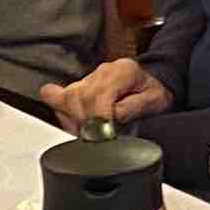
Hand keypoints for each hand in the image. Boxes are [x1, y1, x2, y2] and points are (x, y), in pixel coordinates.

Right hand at [39, 55, 173, 127]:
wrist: (150, 86)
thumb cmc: (154, 94)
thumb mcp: (156, 101)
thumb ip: (133, 108)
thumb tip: (113, 116)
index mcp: (123, 71)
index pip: (99, 96)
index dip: (100, 119)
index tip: (105, 135)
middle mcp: (102, 71)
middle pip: (79, 98)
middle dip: (87, 123)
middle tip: (98, 138)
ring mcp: (87, 78)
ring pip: (66, 99)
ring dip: (74, 121)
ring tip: (90, 132)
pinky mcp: (75, 86)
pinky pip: (53, 96)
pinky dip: (61, 112)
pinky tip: (75, 123)